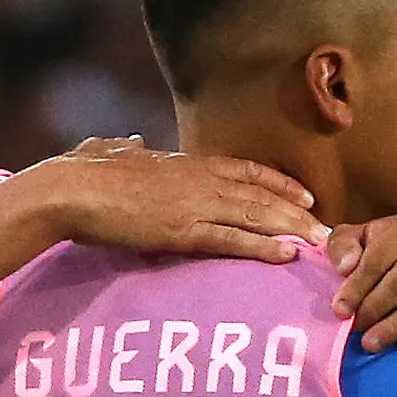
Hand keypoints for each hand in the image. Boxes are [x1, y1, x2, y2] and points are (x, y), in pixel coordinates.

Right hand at [26, 137, 329, 262]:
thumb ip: (123, 147)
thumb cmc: (81, 172)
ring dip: (291, 230)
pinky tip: (286, 256)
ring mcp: (192, 205)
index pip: (244, 170)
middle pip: (260, 194)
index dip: (279, 184)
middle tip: (327, 228)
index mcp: (183, 163)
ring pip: (255, 216)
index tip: (305, 196)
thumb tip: (129, 141)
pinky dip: (262, 247)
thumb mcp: (107, 152)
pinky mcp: (181, 231)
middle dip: (297, 211)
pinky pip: (231, 240)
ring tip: (319, 244)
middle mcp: (197, 180)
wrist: (68, 189)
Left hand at [328, 214, 396, 350]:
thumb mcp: (356, 239)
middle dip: (374, 310)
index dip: (357, 287)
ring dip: (395, 326)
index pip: (378, 259)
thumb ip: (343, 246)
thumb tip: (346, 268)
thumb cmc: (380, 249)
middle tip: (355, 330)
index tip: (340, 311)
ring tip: (372, 343)